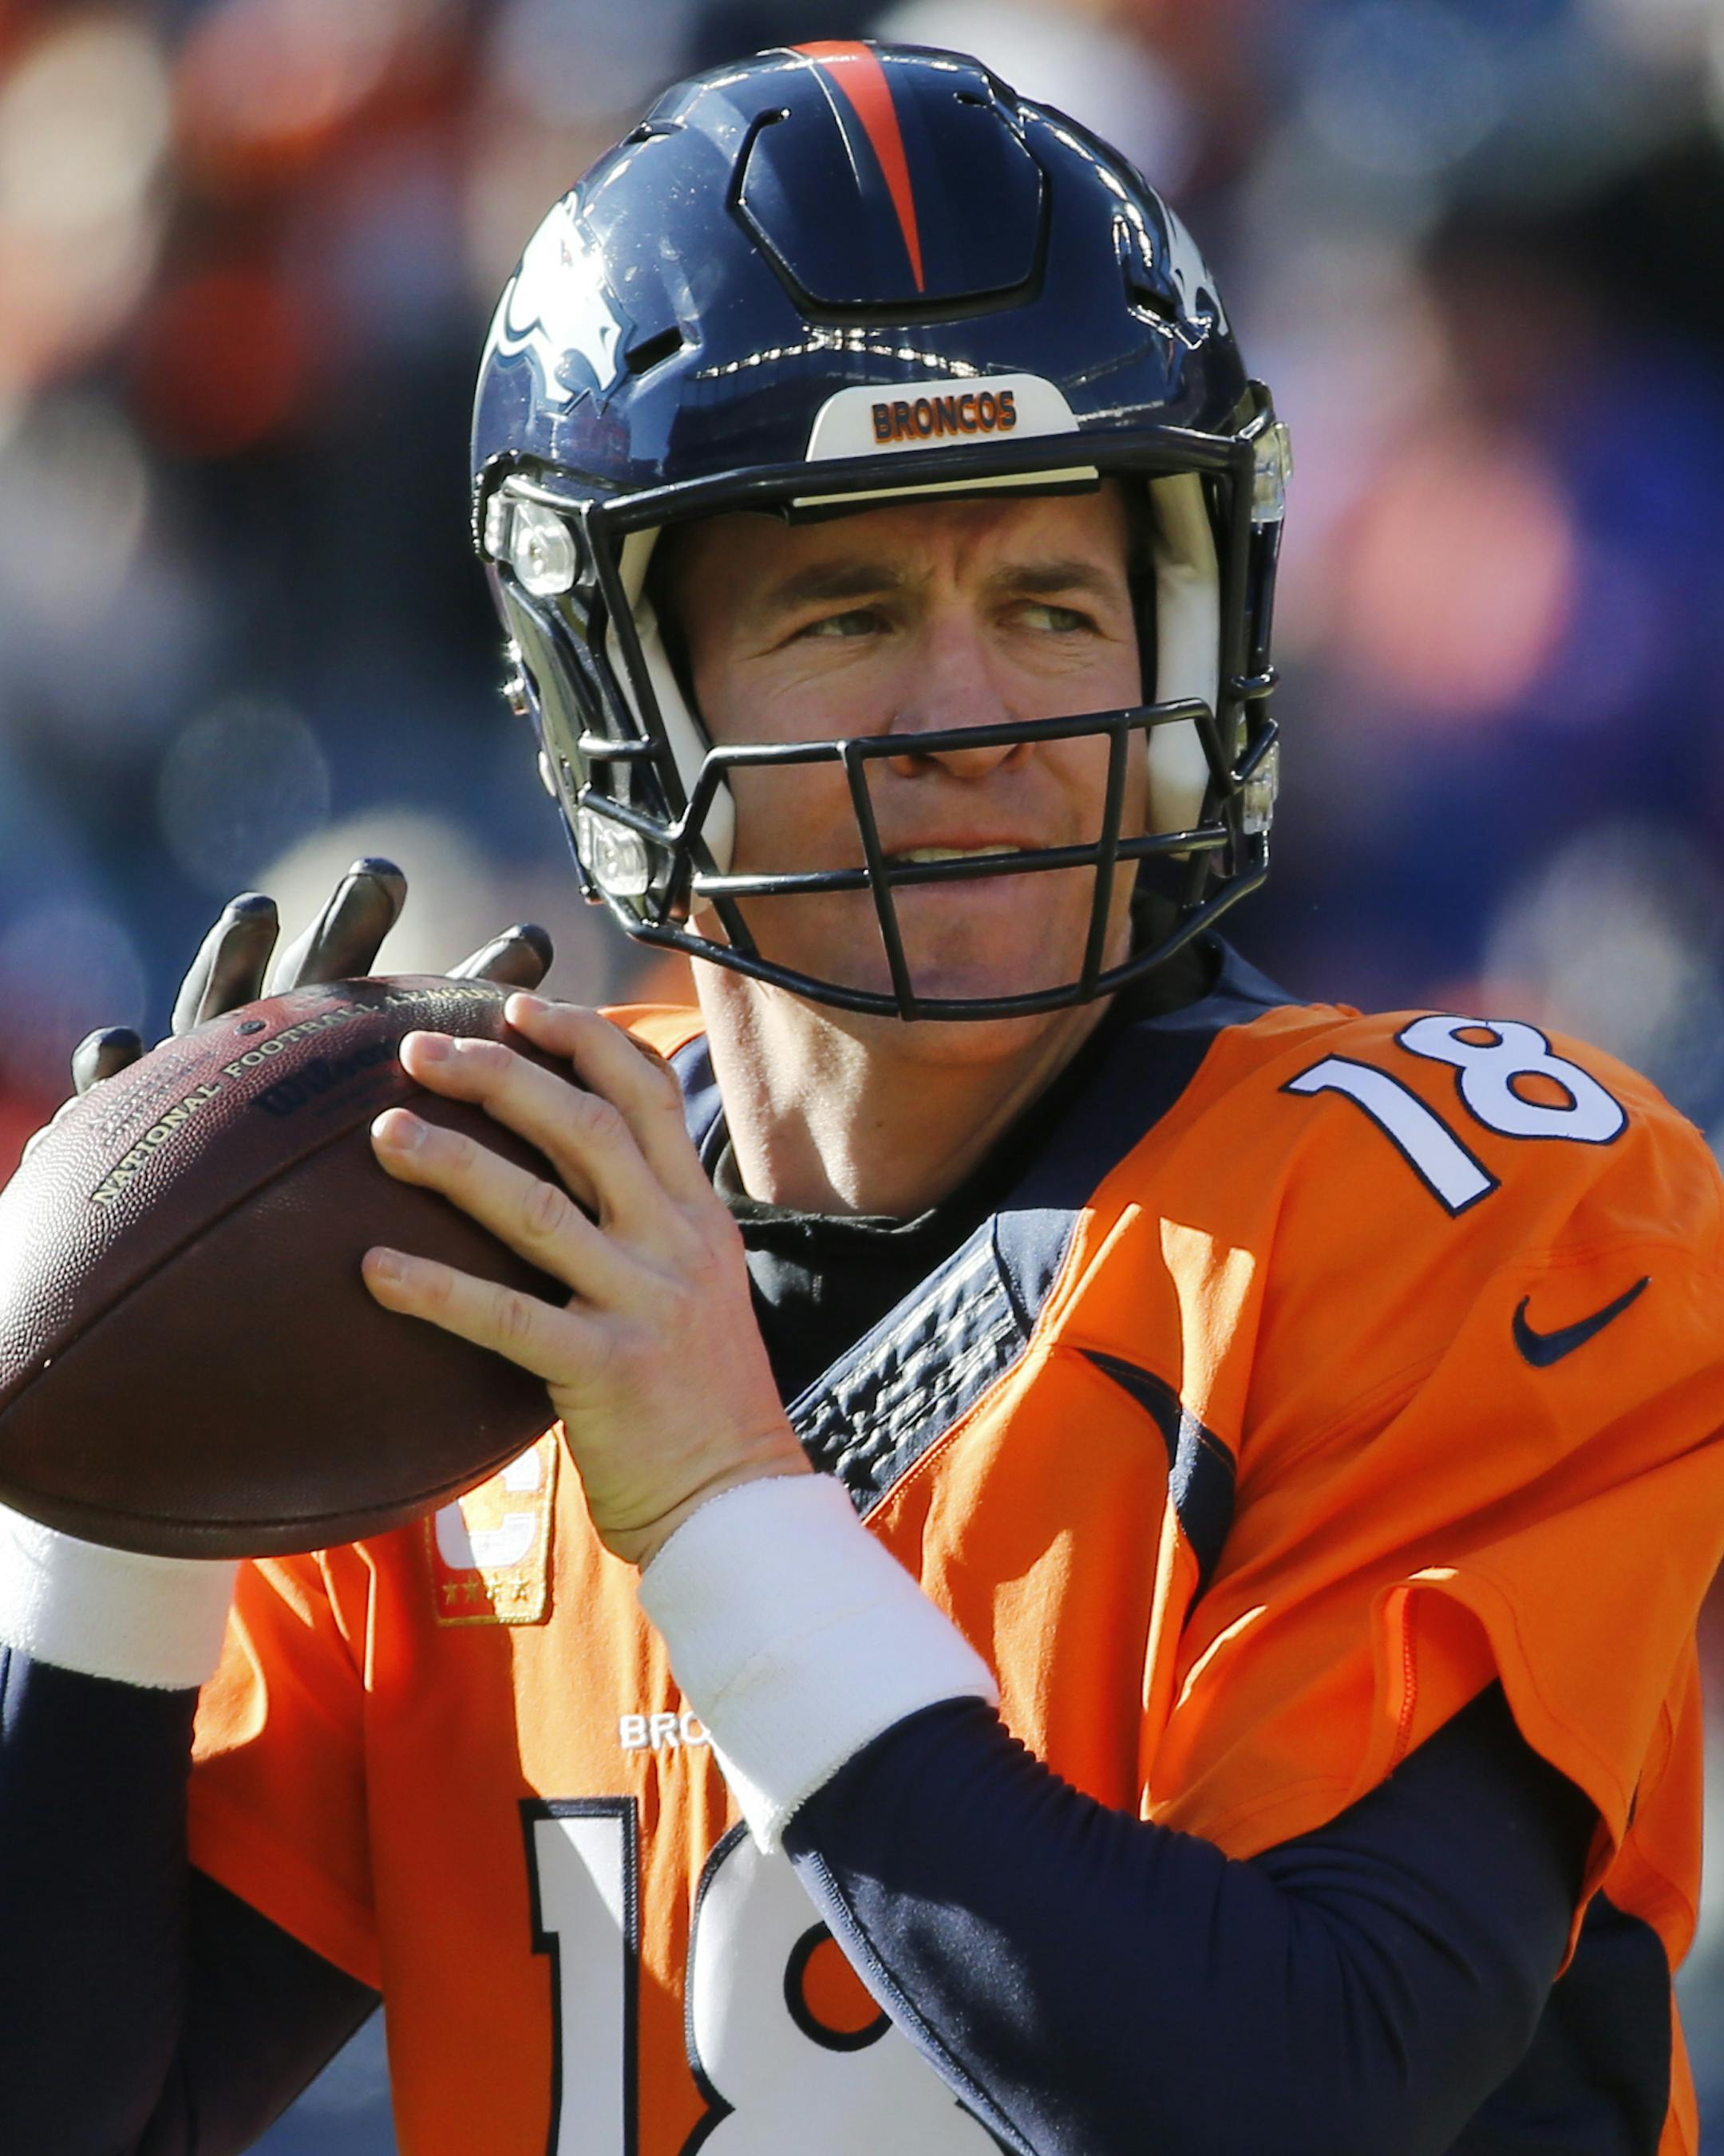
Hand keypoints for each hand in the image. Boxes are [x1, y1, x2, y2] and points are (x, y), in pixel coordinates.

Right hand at [23, 859, 552, 1156]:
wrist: (182, 1241)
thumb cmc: (294, 1207)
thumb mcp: (378, 1174)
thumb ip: (463, 1143)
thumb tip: (576, 1131)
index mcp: (358, 1067)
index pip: (433, 1018)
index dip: (478, 980)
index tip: (537, 943)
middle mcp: (286, 1049)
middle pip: (326, 980)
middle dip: (353, 926)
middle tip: (387, 876)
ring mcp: (207, 1068)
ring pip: (223, 1003)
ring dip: (235, 958)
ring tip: (257, 912)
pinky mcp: (134, 1108)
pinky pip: (116, 1090)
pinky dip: (112, 1065)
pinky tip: (116, 1047)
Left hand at [361, 995, 808, 1567]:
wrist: (739, 1505)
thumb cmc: (699, 1401)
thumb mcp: (698, 1290)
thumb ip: (649, 1226)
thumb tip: (574, 1174)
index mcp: (698, 1217)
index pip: (647, 1093)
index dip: (582, 1037)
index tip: (517, 1007)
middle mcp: (676, 1245)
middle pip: (585, 1126)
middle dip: (498, 1074)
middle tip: (417, 1051)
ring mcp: (644, 1304)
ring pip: (537, 1206)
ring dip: (454, 1161)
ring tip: (383, 1134)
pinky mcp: (605, 1371)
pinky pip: (506, 1316)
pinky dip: (436, 1288)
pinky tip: (374, 1270)